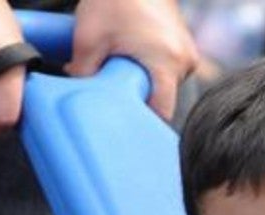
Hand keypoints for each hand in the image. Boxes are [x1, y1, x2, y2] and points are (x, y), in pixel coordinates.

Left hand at [69, 0, 197, 120]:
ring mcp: (188, 51)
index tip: (125, 124)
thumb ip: (82, 73)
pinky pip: (168, 68)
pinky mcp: (184, 44)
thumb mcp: (88, 39)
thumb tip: (76, 95)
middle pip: (164, 98)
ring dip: (145, 81)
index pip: (163, 112)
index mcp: (168, 63)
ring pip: (165, 83)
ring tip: (121, 67)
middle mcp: (186, 60)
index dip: (142, 121)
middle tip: (113, 91)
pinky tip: (133, 57)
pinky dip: (151, 68)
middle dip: (139, 97)